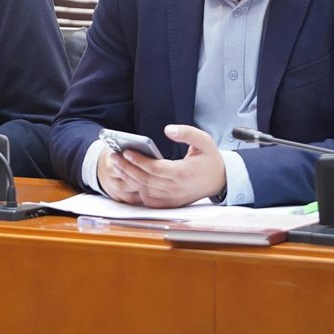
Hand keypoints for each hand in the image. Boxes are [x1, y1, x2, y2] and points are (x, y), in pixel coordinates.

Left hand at [106, 124, 226, 207]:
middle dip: (127, 168)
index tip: (126, 151)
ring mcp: (172, 198)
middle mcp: (176, 188)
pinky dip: (136, 189)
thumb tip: (168, 129)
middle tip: (114, 156)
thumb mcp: (204, 141)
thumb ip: (187, 133)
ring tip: (117, 164)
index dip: (139, 160)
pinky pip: (148, 199)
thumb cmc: (209, 159)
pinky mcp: (169, 203)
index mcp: (183, 173)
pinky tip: (128, 177)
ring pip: (144, 190)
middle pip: (145, 180)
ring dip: (128, 177)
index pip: (155, 168)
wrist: (219, 181)